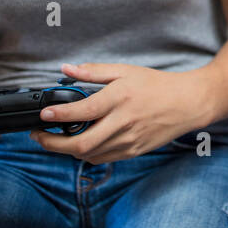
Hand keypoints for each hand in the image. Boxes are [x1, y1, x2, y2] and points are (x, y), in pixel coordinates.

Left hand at [30, 62, 205, 163]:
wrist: (188, 103)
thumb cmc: (157, 85)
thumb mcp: (125, 71)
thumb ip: (94, 72)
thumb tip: (66, 69)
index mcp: (120, 98)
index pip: (83, 111)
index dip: (59, 116)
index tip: (43, 116)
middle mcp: (124, 122)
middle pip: (81, 144)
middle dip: (53, 144)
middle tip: (39, 136)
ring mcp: (129, 140)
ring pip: (89, 155)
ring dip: (68, 150)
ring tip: (58, 139)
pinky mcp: (134, 151)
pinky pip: (103, 158)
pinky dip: (87, 153)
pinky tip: (82, 143)